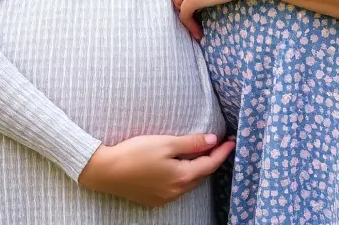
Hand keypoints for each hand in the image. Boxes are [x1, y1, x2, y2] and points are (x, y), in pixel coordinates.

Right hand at [78, 132, 234, 206]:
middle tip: (219, 144)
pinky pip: (176, 188)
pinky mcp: (153, 199)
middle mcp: (176, 192)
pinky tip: (180, 166)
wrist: (106, 171)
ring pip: (188, 182)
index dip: (222, 152)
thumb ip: (191, 143)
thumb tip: (213, 140)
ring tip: (202, 153)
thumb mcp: (166, 143)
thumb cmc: (136, 153)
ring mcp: (164, 198)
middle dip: (212, 160)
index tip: (231, 141)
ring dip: (197, 168)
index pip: (209, 164)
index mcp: (182, 177)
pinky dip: (183, 176)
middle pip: (200, 175)